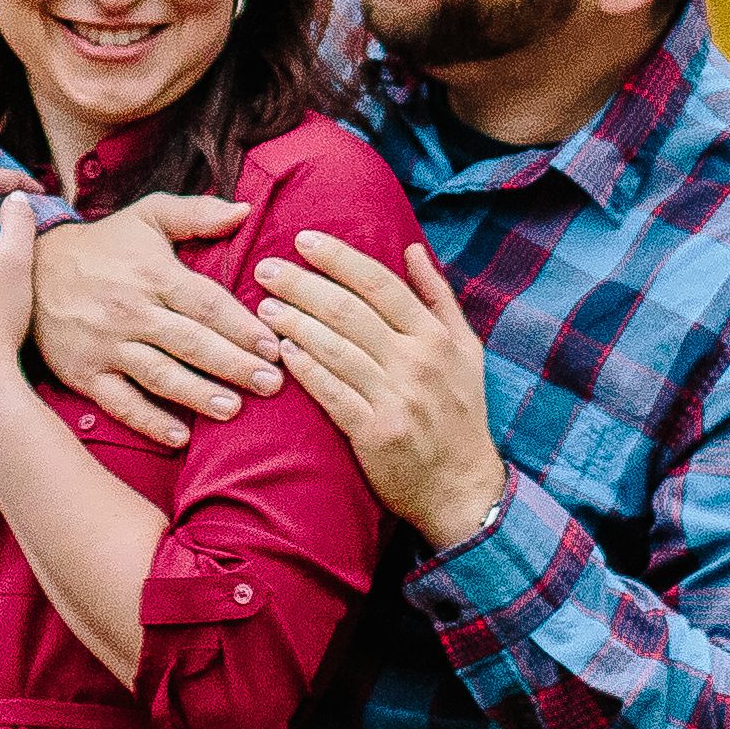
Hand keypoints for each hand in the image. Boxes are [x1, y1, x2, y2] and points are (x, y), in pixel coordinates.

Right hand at [33, 193, 277, 447]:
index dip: (242, 326)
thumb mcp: (147, 216)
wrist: (30, 269)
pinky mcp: (84, 373)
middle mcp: (132, 311)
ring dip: (198, 395)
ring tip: (233, 409)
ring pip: (160, 375)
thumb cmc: (102, 245)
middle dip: (234, 365)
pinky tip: (180, 436)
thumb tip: (245, 209)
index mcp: (154, 274)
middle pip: (191, 343)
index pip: (207, 304)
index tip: (273, 346)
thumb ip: (197, 213)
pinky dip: (149, 421)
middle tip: (271, 384)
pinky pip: (121, 402)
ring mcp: (107, 345)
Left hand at [260, 234, 510, 549]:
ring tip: (263, 306)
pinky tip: (282, 352)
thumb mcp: (466, 350)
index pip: (380, 284)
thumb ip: (438, 297)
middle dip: (303, 285)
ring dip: (294, 323)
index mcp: (436, 337)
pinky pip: (332, 394)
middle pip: (349, 311)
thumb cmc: (460, 413)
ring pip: (335, 349)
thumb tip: (412, 249)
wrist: (462, 489)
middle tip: (266, 268)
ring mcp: (396, 399)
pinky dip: (306, 370)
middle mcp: (417, 363)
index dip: (339, 258)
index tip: (304, 240)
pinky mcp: (376, 434)